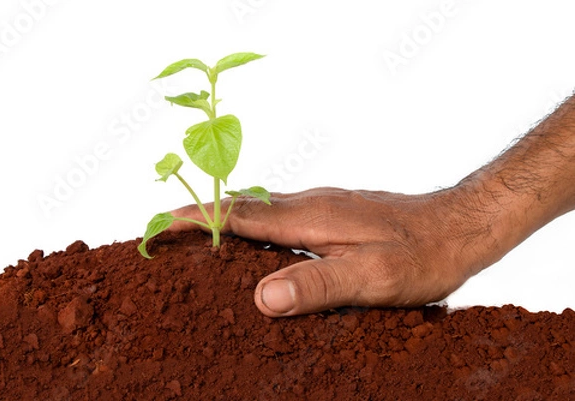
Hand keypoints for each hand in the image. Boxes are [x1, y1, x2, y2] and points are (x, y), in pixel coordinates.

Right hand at [168, 186, 492, 316]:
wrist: (461, 225)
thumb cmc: (421, 254)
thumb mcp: (372, 277)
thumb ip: (318, 284)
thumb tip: (262, 298)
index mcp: (309, 217)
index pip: (238, 214)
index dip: (196, 219)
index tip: (159, 223)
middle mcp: (309, 205)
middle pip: (241, 206)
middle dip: (201, 217)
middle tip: (167, 233)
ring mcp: (322, 207)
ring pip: (260, 210)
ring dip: (225, 221)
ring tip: (199, 242)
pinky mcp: (334, 215)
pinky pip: (280, 216)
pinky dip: (254, 227)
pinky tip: (255, 247)